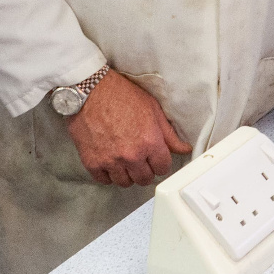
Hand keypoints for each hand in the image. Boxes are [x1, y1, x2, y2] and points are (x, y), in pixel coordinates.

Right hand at [66, 71, 190, 187]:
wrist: (89, 91)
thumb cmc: (121, 95)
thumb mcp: (152, 109)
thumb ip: (169, 134)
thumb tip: (184, 149)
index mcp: (149, 142)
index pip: (163, 168)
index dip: (161, 163)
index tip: (156, 159)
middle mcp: (131, 155)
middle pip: (145, 179)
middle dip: (145, 170)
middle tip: (140, 159)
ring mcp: (111, 161)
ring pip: (125, 182)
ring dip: (127, 174)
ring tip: (124, 161)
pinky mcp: (92, 162)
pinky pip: (104, 180)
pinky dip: (107, 174)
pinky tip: (110, 163)